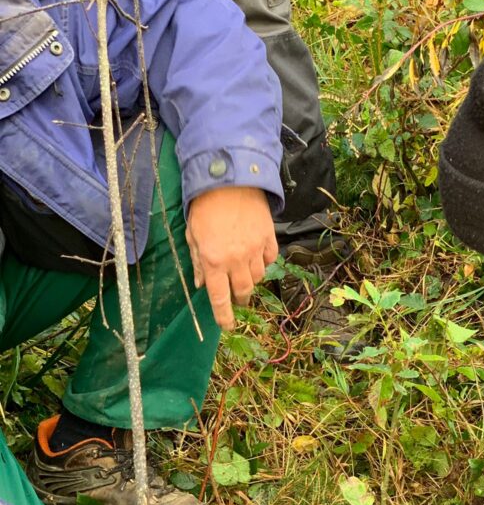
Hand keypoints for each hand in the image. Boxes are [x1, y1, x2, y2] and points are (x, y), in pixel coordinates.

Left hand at [186, 186, 277, 330]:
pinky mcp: (269, 238)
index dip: (224, 316)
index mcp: (214, 261)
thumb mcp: (192, 234)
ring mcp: (256, 250)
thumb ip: (198, 261)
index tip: (227, 326)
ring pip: (258, 278)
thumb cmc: (205, 206)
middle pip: (243, 292)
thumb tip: (202, 284)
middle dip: (240, 299)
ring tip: (244, 274)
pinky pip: (270, 260)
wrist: (230, 178)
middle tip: (236, 298)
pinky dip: (263, 262)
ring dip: (251, 280)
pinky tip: (256, 256)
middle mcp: (237, 260)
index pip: (219, 298)